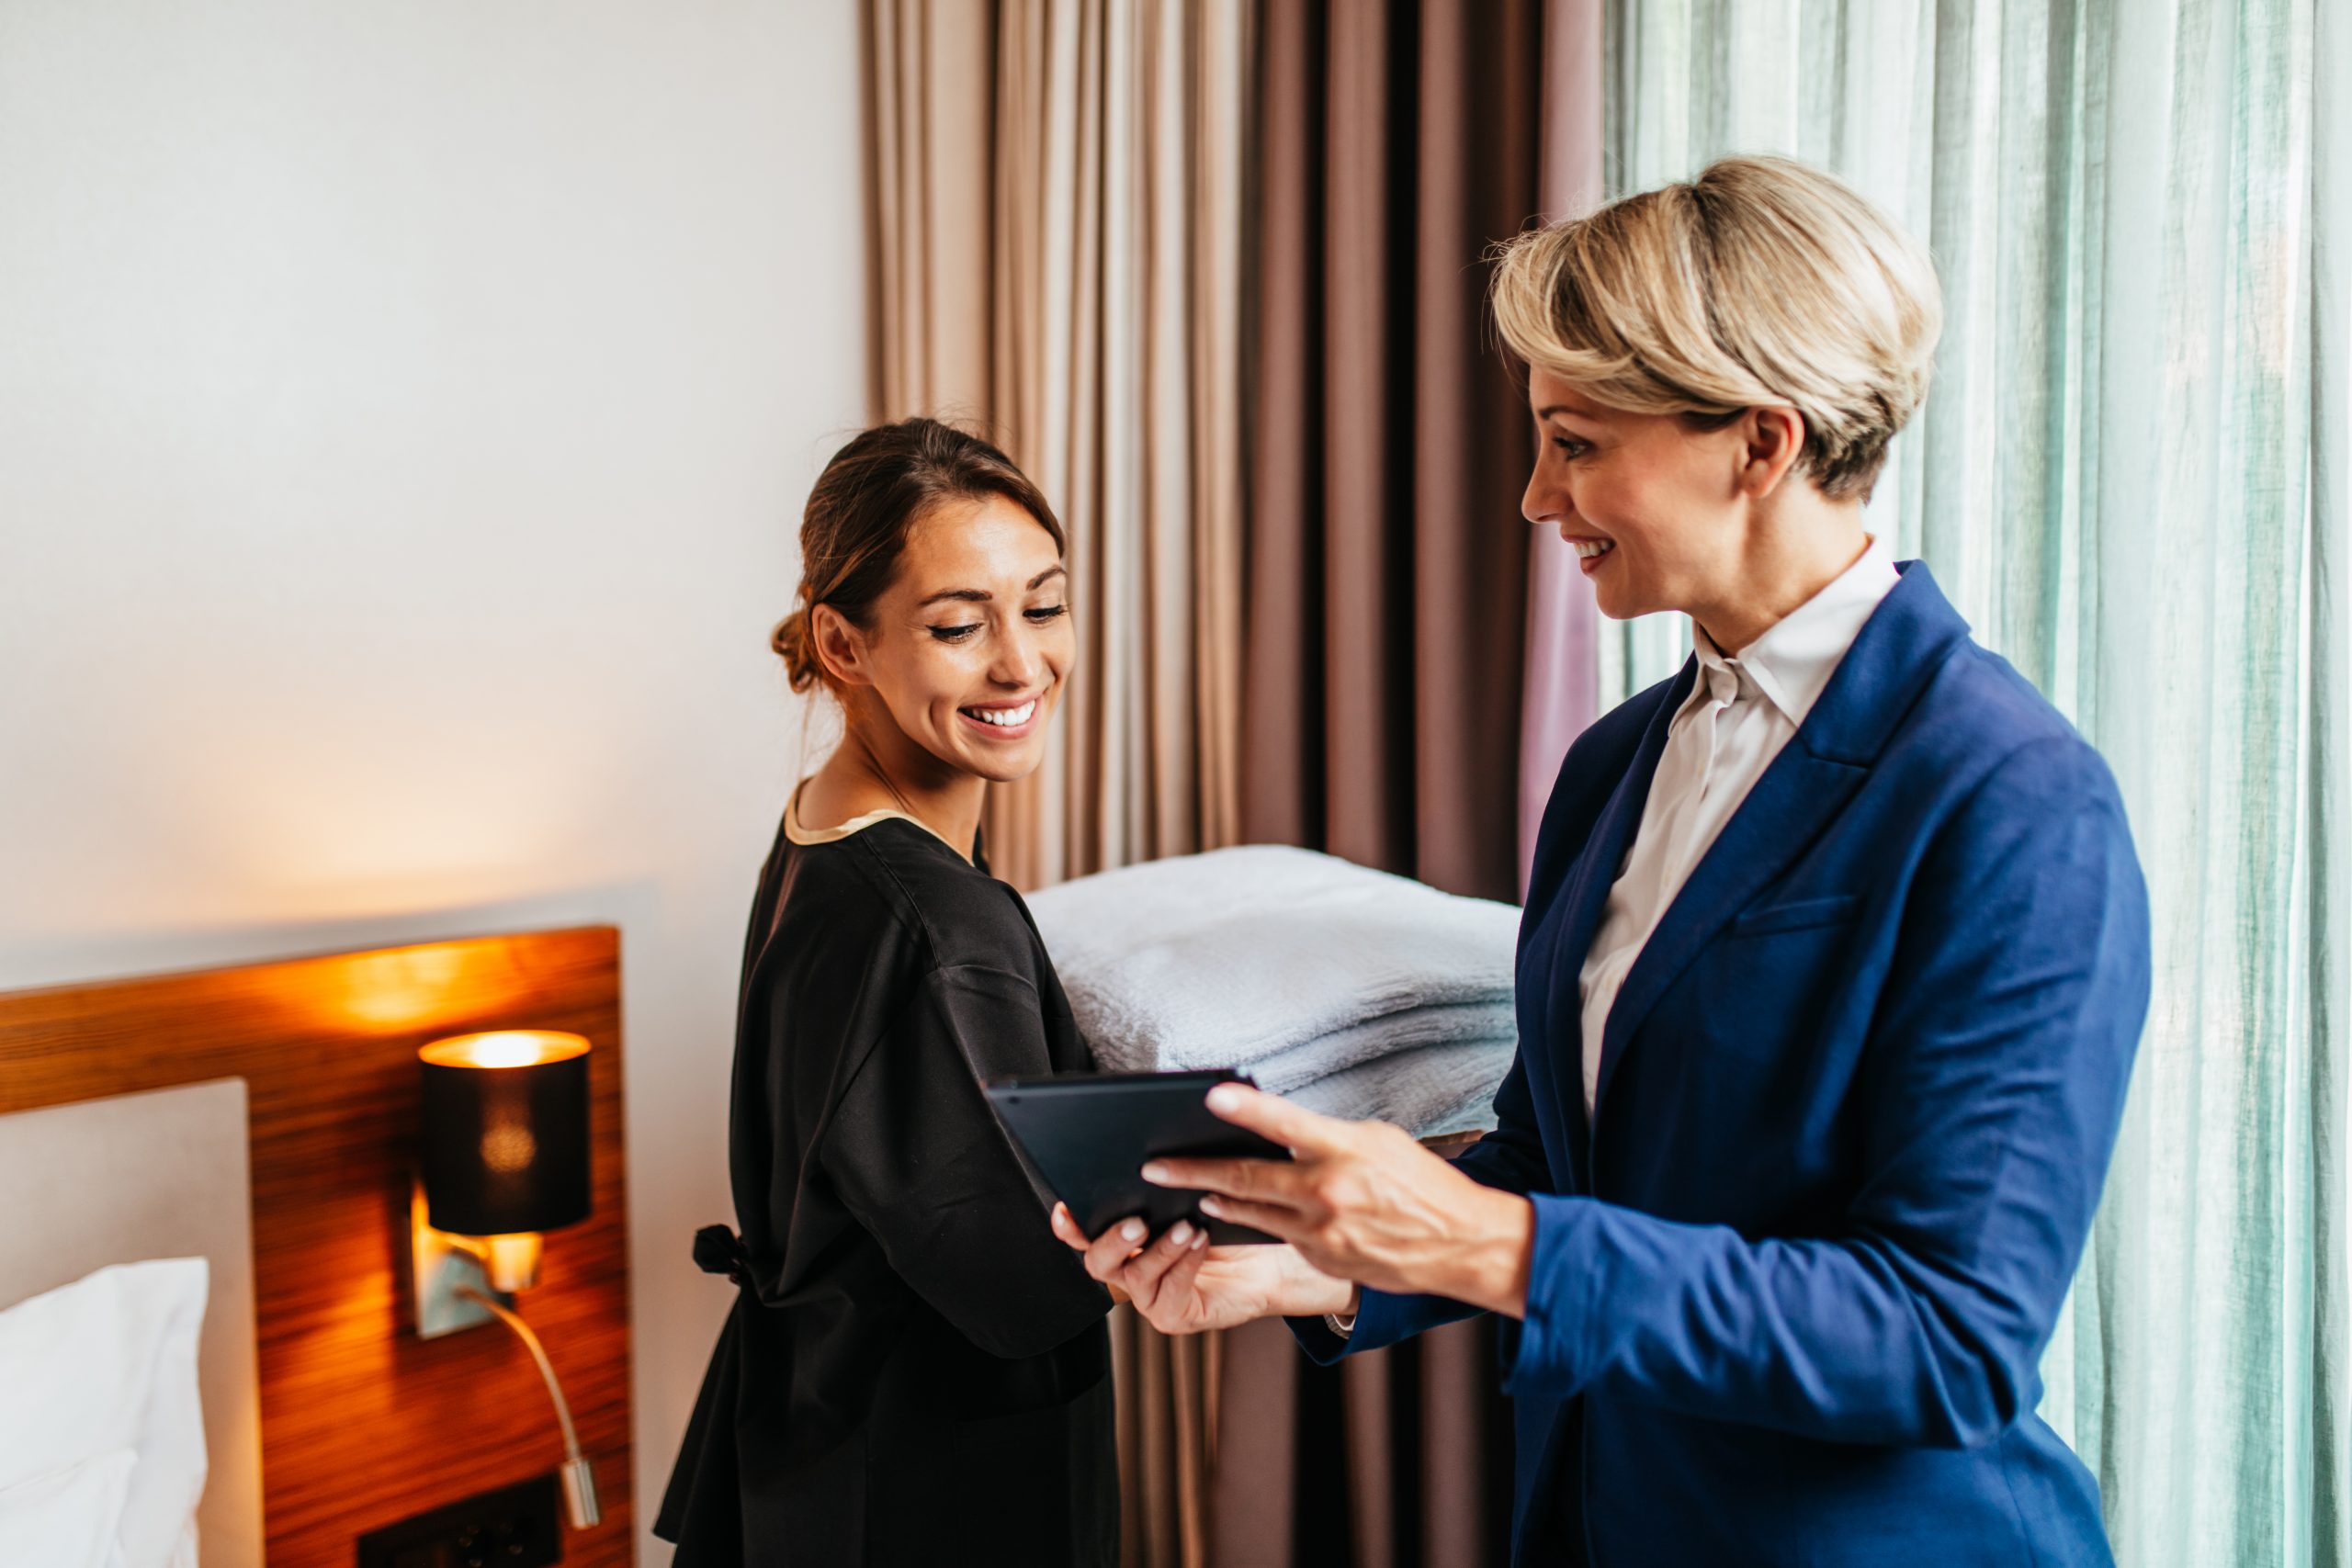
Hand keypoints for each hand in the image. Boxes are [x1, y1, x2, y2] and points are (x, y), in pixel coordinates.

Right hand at [1049, 1202, 1354, 1334]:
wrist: (1267, 1262)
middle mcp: (1129, 1271)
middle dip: (1112, 1239)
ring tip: (1185, 1226)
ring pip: (1136, 1275)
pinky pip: (1171, 1291)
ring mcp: (1149, 1297)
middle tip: (1135, 1221)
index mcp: (1125, 1243)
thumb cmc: (1226, 1226)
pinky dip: (1185, 1264)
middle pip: (1097, 1261)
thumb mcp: (1191, 1199)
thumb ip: (1164, 1189)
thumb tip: (1152, 1158)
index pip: (1085, 1235)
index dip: (1070, 1225)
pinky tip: (1200, 1241)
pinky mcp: (1173, 1315)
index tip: (1065, 1207)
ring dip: (1160, 1249)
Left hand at [1141, 1084, 1534, 1317]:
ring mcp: (1321, 1230)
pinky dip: (1253, 1221)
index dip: (1246, 1108)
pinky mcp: (1319, 1257)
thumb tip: (1283, 1135)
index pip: (1286, 1123)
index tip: (1210, 1094)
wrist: (1459, 1245)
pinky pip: (1277, 1234)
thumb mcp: (1377, 1141)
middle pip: (1245, 1177)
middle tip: (1154, 1166)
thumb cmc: (1420, 1183)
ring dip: (1215, 1199)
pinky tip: (1233, 1212)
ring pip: (1251, 1211)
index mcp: (1345, 1150)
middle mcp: (1327, 1191)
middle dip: (1192, 1170)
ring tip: (1188, 1191)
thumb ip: (1327, 1137)